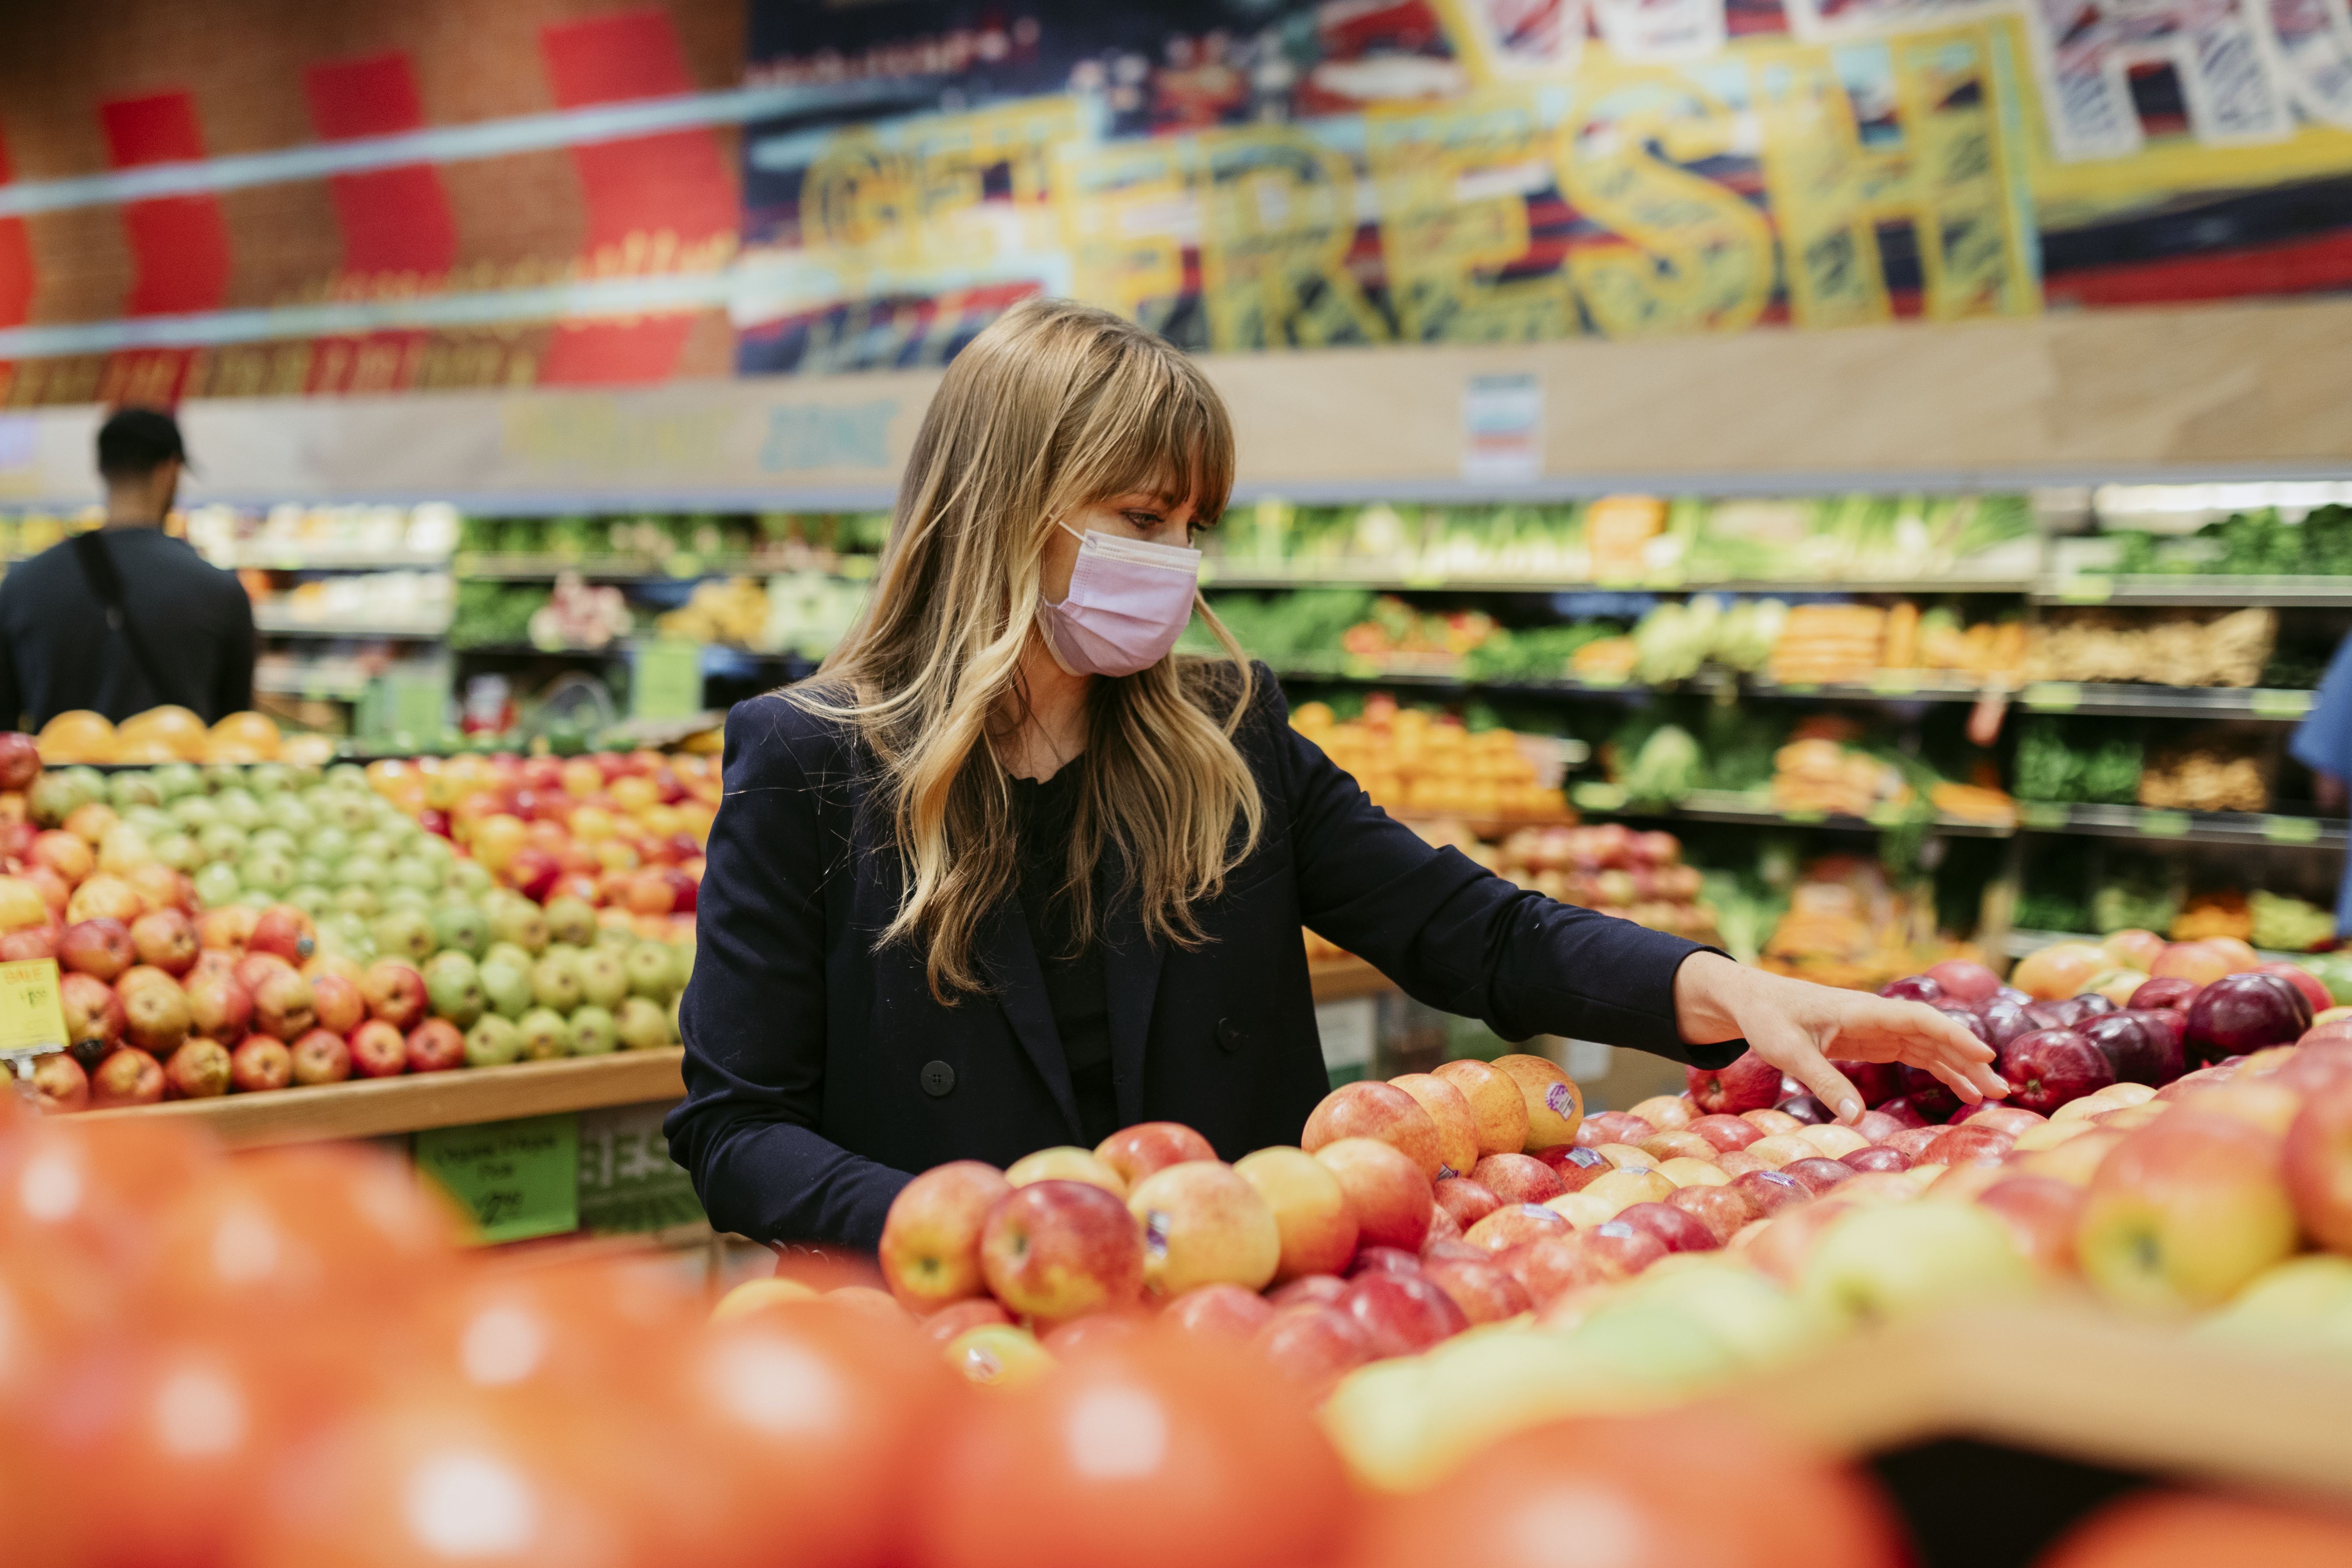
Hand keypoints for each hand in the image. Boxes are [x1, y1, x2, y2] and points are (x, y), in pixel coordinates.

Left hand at [1672, 952, 2006, 1122]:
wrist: (1753, 1003)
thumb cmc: (1767, 1020)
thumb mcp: (1788, 1052)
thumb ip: (1823, 1082)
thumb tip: (1857, 1118)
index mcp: (1862, 1010)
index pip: (1918, 1020)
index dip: (1953, 1036)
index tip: (1984, 1055)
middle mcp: (1877, 1016)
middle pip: (1934, 1035)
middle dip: (1968, 1060)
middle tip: (2001, 1090)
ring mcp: (1878, 1028)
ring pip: (1929, 1046)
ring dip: (1959, 1068)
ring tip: (1990, 1096)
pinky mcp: (1872, 1041)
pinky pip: (1914, 1054)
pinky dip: (1938, 1069)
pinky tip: (1959, 1090)